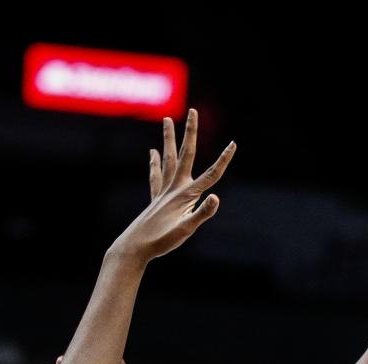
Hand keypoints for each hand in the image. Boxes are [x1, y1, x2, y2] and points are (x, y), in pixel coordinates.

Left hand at [109, 109, 235, 262]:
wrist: (134, 248)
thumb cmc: (161, 242)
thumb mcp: (186, 231)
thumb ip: (202, 213)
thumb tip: (216, 198)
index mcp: (185, 196)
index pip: (211, 175)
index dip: (223, 160)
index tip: (233, 143)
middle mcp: (173, 189)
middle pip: (185, 154)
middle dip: (190, 132)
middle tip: (192, 111)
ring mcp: (162, 192)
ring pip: (168, 159)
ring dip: (169, 139)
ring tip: (167, 120)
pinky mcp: (155, 199)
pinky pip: (155, 175)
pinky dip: (155, 162)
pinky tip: (152, 153)